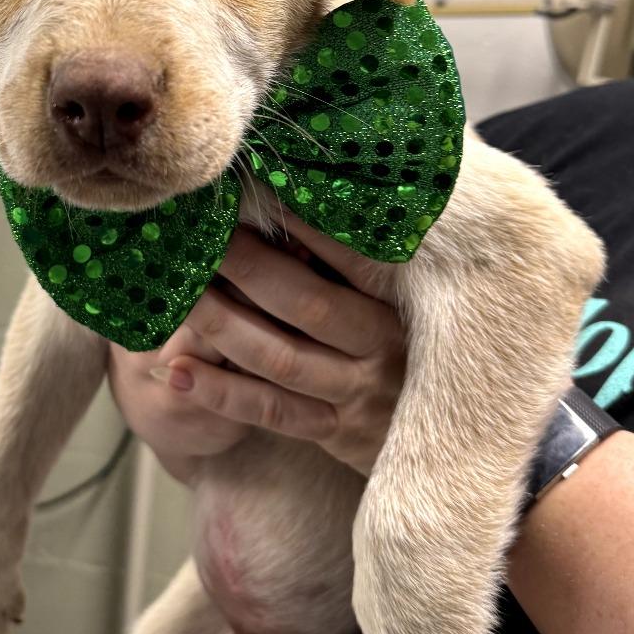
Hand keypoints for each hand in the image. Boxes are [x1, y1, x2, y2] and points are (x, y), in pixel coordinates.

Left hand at [110, 210, 405, 477]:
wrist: (457, 440)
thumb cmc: (414, 352)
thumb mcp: (402, 305)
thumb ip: (358, 268)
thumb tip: (297, 209)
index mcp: (399, 306)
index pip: (353, 260)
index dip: (304, 227)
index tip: (258, 193)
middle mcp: (380, 349)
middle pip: (305, 304)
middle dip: (246, 266)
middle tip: (200, 235)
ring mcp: (355, 394)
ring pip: (278, 357)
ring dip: (221, 323)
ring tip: (178, 293)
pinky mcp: (332, 431)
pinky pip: (269, 411)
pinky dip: (219, 391)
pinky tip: (176, 368)